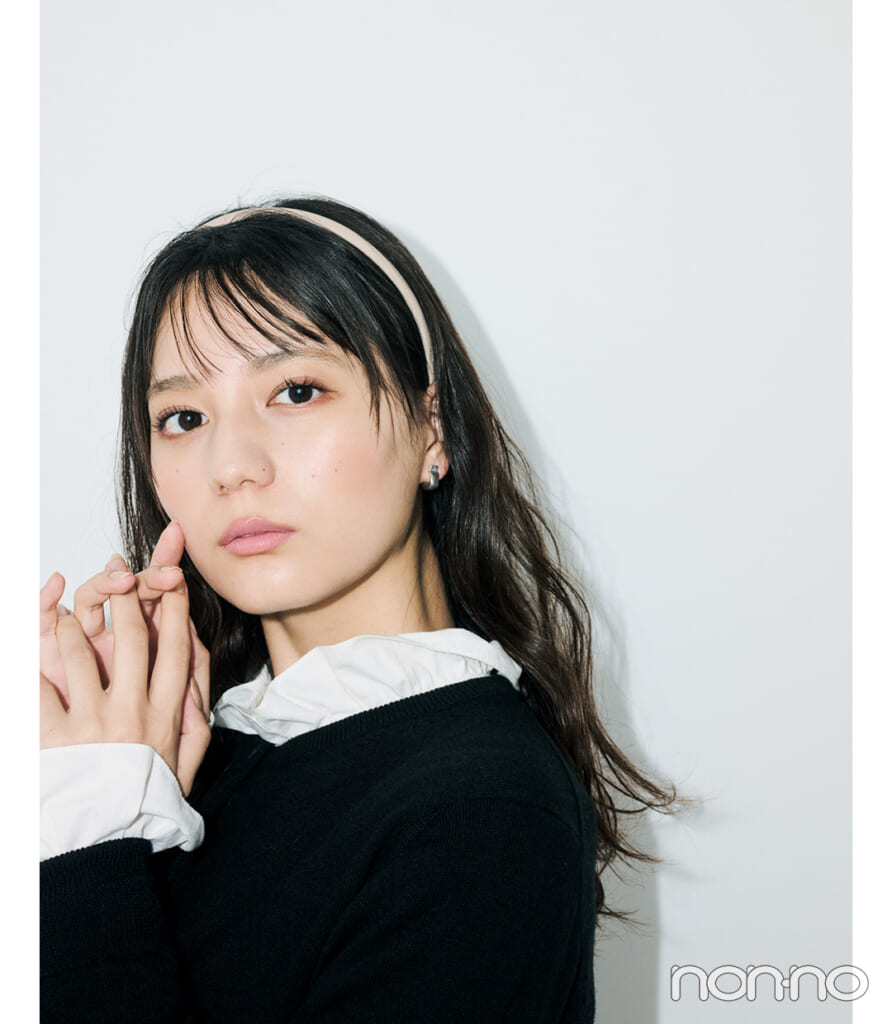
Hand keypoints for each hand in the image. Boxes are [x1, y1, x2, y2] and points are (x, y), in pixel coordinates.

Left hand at [40, 580, 210, 796]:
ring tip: (66, 608)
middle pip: (134, 638)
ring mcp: (93, 722)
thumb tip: (191, 686)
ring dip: (74, 622)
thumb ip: (194, 724)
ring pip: (83, 651)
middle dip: (129, 599)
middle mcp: (132, 711)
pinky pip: (40, 686)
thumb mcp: (185, 767)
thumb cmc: (142, 806)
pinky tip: (32, 642)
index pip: (175, 649)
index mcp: (165, 716)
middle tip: (121, 575)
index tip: (171, 583)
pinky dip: (33, 660)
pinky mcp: (57, 737)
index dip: (173, 610)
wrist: (101, 846)